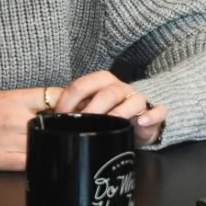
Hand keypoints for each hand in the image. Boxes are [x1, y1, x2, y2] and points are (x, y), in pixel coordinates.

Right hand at [0, 88, 62, 170]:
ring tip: (47, 144)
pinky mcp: (0, 160)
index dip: (68, 103)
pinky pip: (30, 163)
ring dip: (50, 143)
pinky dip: (37, 160)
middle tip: (63, 129)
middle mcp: (13, 118)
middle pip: (55, 121)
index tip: (71, 109)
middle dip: (61, 126)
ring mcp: (8, 140)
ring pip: (45, 143)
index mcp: (12, 98)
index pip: (55, 96)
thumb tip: (47, 108)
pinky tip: (36, 158)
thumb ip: (21, 102)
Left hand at [52, 70, 166, 146]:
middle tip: (82, 123)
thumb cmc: (108, 114)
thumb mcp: (89, 109)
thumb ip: (74, 110)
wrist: (139, 119)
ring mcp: (138, 99)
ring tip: (110, 123)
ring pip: (131, 100)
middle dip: (92, 108)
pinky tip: (141, 122)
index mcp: (101, 82)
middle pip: (106, 92)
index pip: (81, 85)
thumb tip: (48, 119)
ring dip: (118, 112)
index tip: (60, 116)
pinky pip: (157, 111)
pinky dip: (151, 116)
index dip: (69, 101)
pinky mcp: (154, 112)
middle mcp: (119, 87)